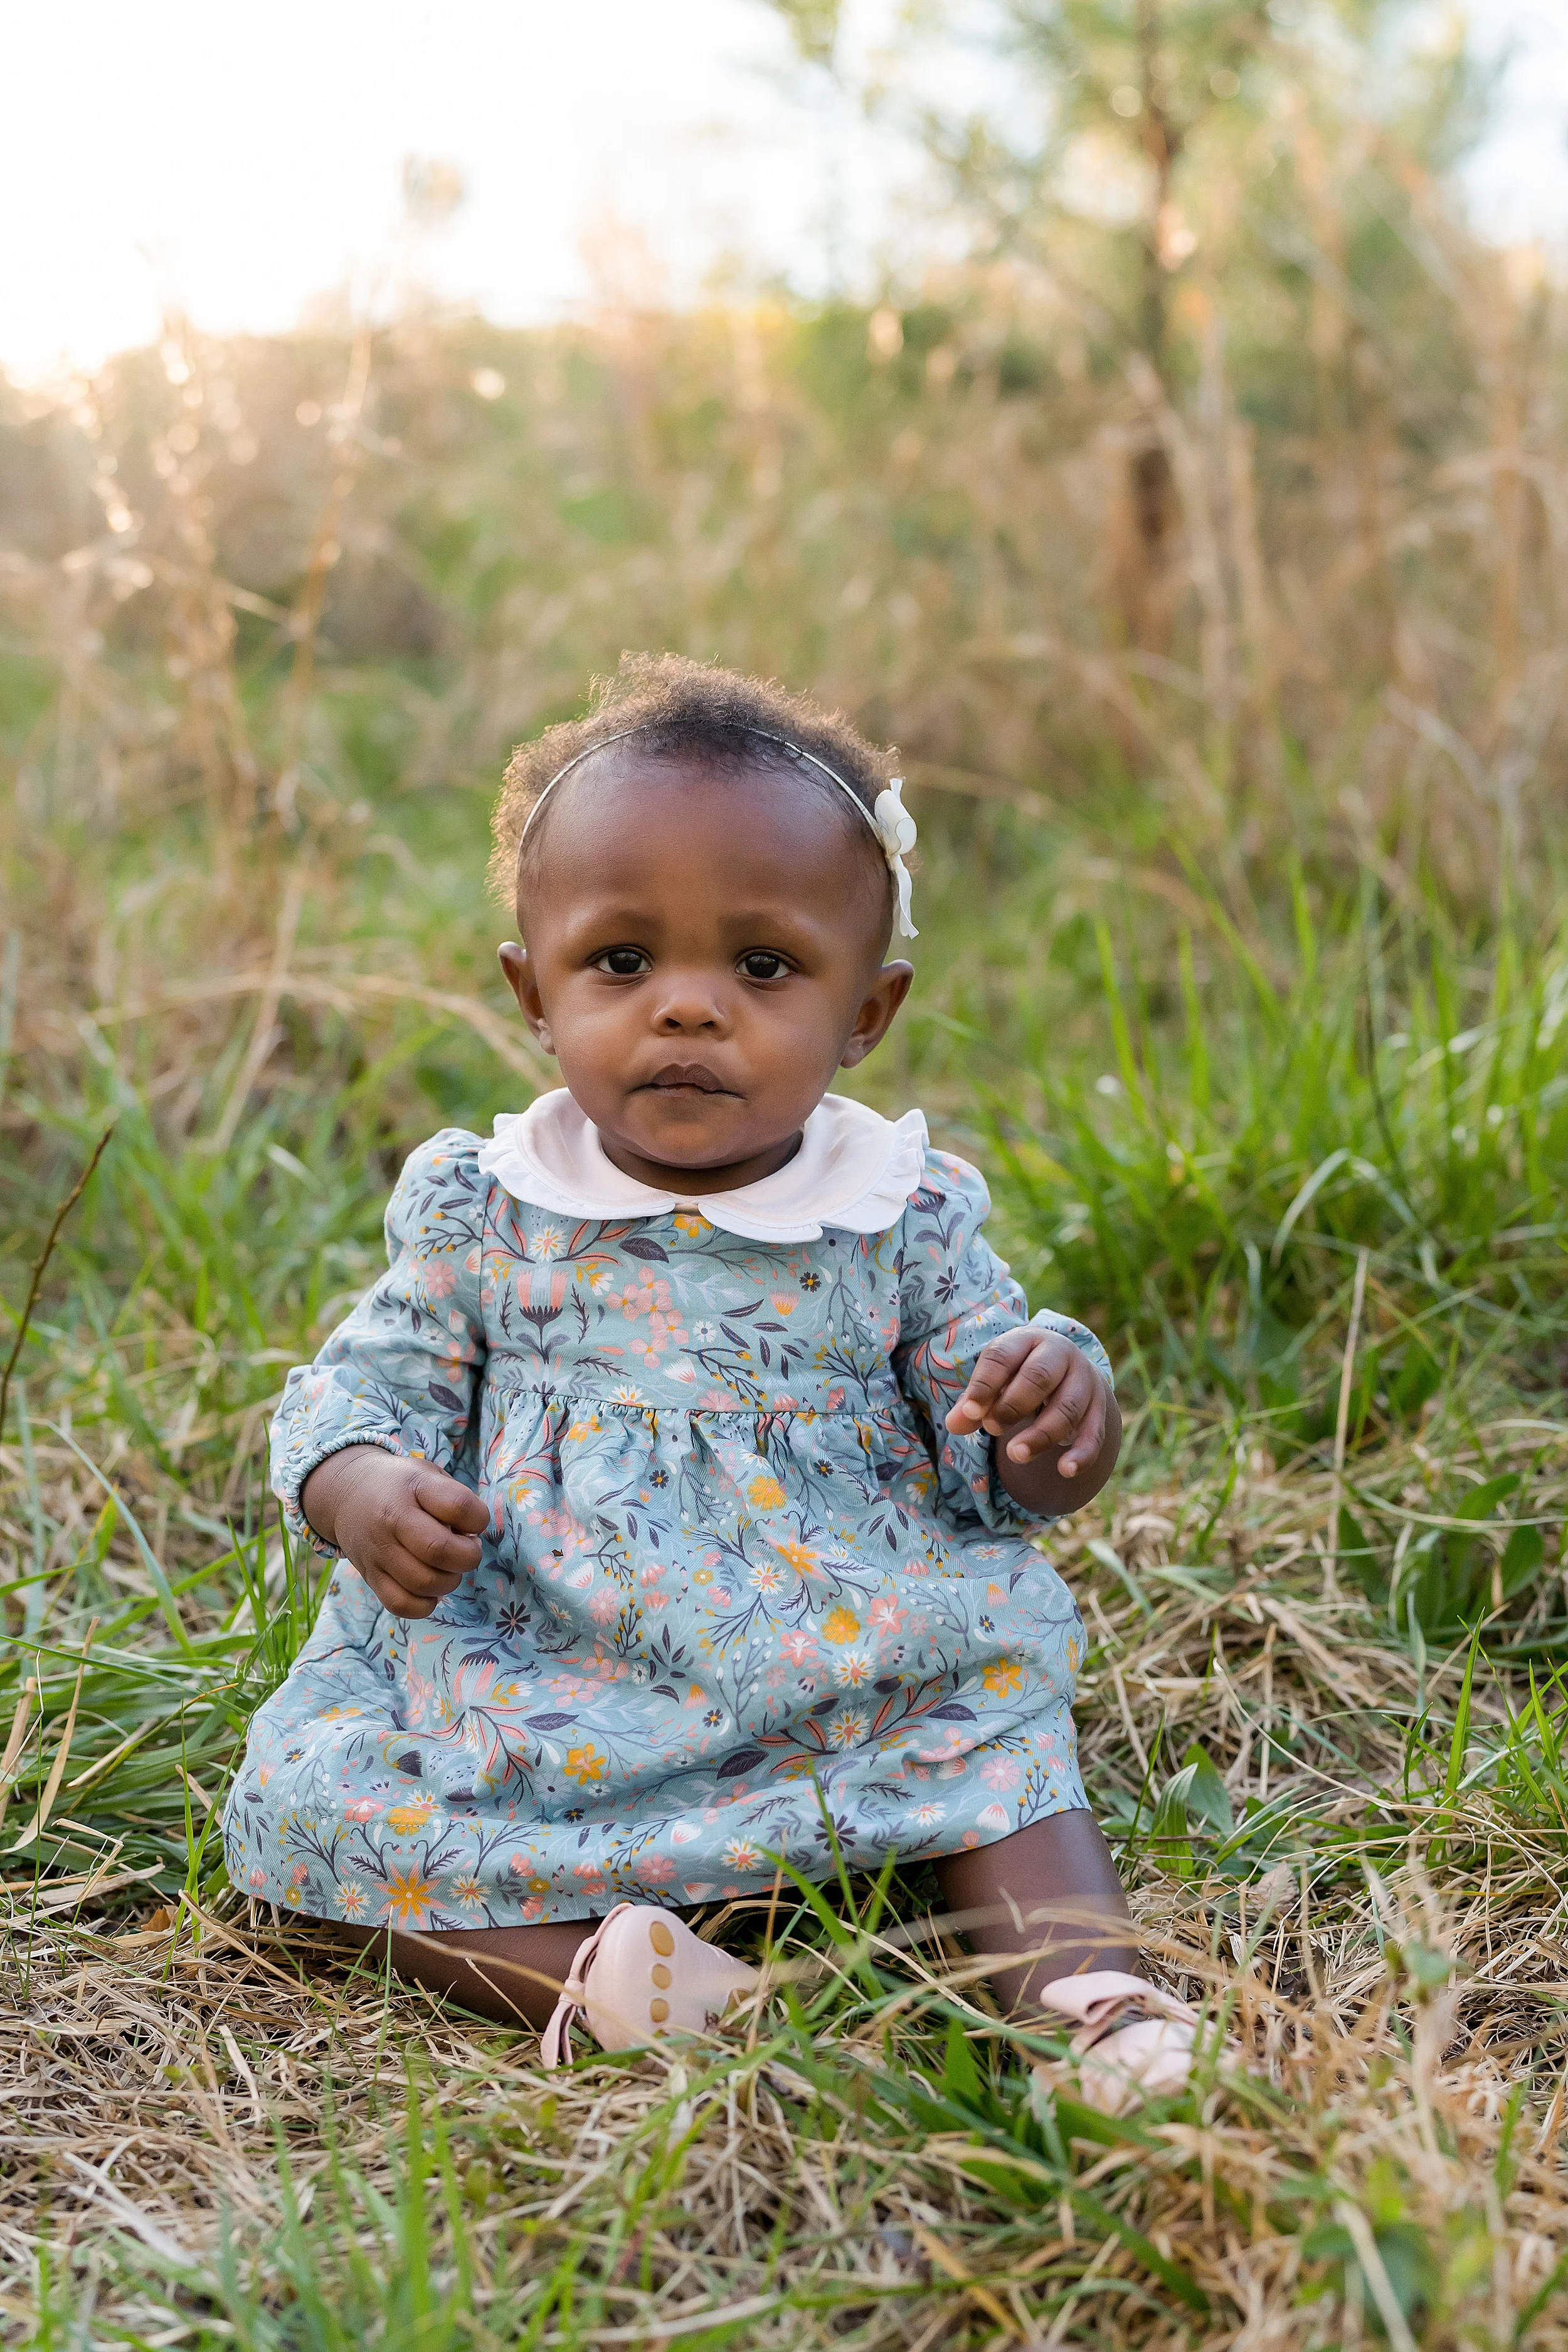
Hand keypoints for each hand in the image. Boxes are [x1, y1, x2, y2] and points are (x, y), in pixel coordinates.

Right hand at [300, 1445, 488, 1619]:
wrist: (345, 1494)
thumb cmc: (400, 1486)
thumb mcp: (427, 1474)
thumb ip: (455, 1498)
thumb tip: (472, 1537)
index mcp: (413, 1486)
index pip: (458, 1506)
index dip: (478, 1519)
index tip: (474, 1522)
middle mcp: (392, 1519)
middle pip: (439, 1550)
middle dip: (467, 1557)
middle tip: (466, 1549)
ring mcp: (378, 1551)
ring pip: (424, 1584)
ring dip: (449, 1581)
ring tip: (448, 1567)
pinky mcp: (370, 1577)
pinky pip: (402, 1605)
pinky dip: (425, 1604)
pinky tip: (430, 1588)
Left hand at [945, 1327, 1111, 1477]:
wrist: (1068, 1371)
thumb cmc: (1019, 1375)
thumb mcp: (995, 1379)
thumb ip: (974, 1402)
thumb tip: (953, 1425)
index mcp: (1026, 1340)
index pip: (1003, 1357)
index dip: (985, 1385)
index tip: (970, 1413)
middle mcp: (1060, 1354)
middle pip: (1039, 1377)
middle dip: (1013, 1406)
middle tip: (991, 1429)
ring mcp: (1084, 1381)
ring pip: (1067, 1408)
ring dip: (1041, 1435)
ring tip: (1015, 1455)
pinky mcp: (1099, 1409)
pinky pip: (1094, 1433)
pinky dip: (1081, 1454)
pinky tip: (1066, 1471)